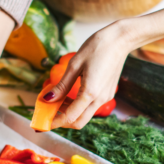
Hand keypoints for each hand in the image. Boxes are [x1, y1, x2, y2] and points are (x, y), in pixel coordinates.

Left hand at [47, 5, 163, 129]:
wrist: (120, 40)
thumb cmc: (97, 47)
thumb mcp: (74, 65)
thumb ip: (62, 85)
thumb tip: (47, 99)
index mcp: (90, 92)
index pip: (70, 117)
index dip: (55, 122)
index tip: (43, 123)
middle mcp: (100, 99)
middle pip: (79, 122)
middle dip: (63, 121)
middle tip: (49, 114)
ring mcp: (106, 97)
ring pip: (85, 115)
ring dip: (70, 113)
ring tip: (57, 101)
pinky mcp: (108, 93)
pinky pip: (91, 107)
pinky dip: (79, 106)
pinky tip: (71, 95)